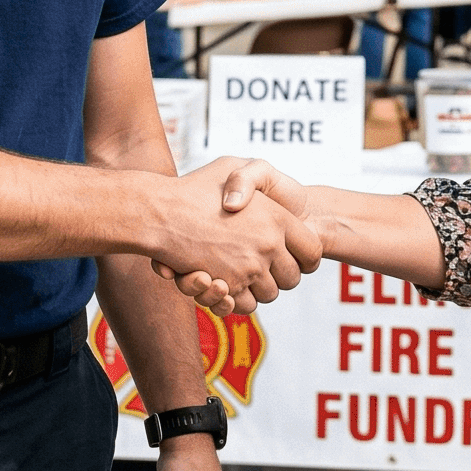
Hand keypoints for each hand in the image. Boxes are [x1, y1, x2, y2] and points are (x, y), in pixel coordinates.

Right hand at [144, 160, 318, 313]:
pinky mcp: (226, 286)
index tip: (295, 255)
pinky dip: (239, 300)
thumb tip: (255, 206)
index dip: (305, 257)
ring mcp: (248, 268)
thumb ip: (256, 178)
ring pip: (270, 294)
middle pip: (293, 279)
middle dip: (282, 275)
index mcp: (278, 217)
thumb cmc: (195, 187)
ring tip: (244, 270)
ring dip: (258, 288)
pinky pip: (246, 305)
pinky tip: (227, 282)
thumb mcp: (235, 166)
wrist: (158, 212)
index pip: (312, 251)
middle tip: (266, 264)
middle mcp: (268, 245)